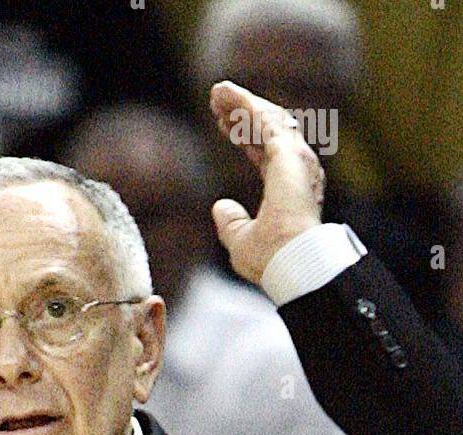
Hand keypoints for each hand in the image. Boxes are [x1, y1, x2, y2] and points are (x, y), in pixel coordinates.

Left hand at [208, 81, 324, 285]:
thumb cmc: (271, 260)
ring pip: (266, 119)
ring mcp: (295, 159)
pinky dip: (245, 104)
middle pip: (266, 131)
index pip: (264, 154)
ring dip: (242, 103)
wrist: (292, 263)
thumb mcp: (241, 241)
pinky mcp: (288, 152)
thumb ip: (231, 223)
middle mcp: (295, 170)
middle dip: (242, 114)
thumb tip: (219, 206)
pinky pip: (264, 119)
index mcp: (287, 190)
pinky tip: (227, 95)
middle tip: (218, 100)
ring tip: (218, 92)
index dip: (244, 137)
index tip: (224, 126)